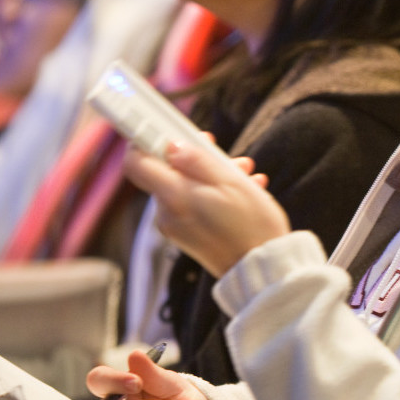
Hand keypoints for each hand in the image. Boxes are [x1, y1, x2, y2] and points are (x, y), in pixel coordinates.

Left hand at [122, 141, 289, 276]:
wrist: (263, 269)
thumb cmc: (253, 225)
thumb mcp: (231, 182)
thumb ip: (197, 161)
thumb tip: (171, 146)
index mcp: (174, 197)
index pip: (136, 163)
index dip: (145, 141)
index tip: (164, 130)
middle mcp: (167, 214)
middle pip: (166, 172)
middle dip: (194, 158)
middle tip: (225, 154)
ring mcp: (176, 227)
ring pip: (183, 187)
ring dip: (211, 175)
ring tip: (245, 174)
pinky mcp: (188, 236)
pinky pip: (193, 204)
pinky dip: (212, 194)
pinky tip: (242, 192)